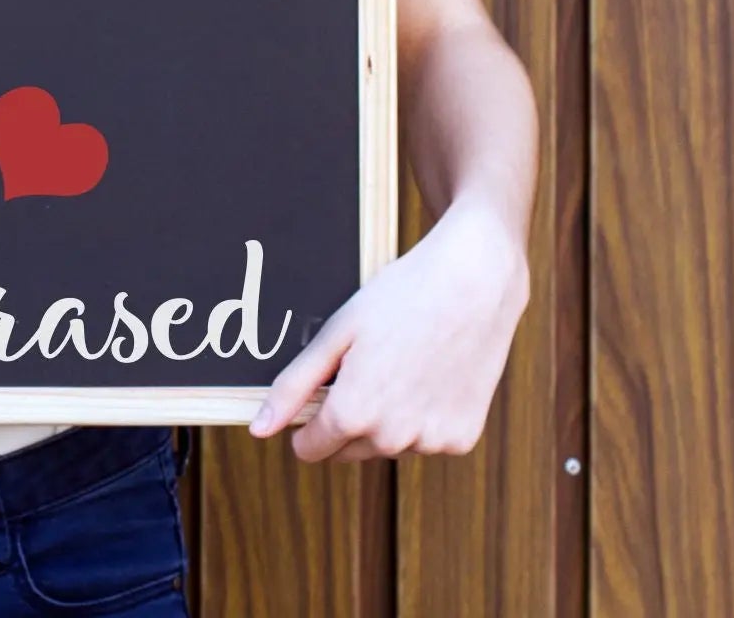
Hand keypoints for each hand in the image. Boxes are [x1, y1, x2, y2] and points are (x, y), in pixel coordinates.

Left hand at [247, 195, 529, 459]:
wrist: (473, 284)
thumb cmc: (399, 300)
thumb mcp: (337, 334)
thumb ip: (294, 386)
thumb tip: (259, 429)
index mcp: (354, 414)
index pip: (311, 449)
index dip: (307, 423)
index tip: (318, 393)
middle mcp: (393, 439)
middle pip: (348, 448)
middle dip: (346, 418)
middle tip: (364, 365)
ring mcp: (432, 442)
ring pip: (389, 444)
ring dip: (385, 419)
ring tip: (400, 363)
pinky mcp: (463, 439)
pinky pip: (426, 439)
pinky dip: (422, 417)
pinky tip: (429, 375)